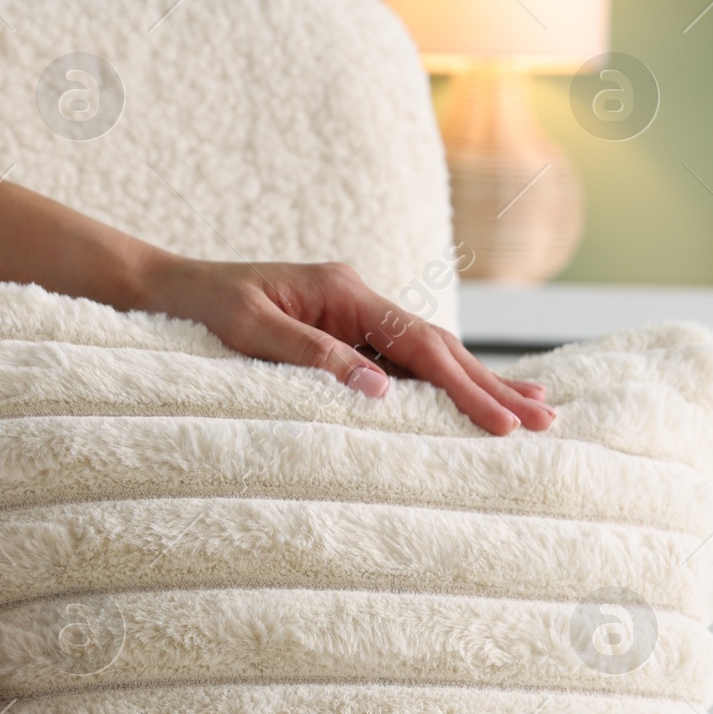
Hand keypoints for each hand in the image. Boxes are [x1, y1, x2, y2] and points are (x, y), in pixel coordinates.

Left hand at [135, 253, 555, 436]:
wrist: (165, 290)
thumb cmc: (200, 310)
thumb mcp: (247, 331)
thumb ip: (312, 358)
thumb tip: (379, 392)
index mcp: (343, 292)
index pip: (419, 346)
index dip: (465, 387)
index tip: (503, 423)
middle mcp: (358, 300)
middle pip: (440, 349)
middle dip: (493, 386)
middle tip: (548, 421)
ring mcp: (355, 318)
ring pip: (430, 357)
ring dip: (479, 386)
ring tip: (532, 411)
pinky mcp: (345, 337)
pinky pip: (403, 367)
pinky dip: (442, 386)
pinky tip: (472, 402)